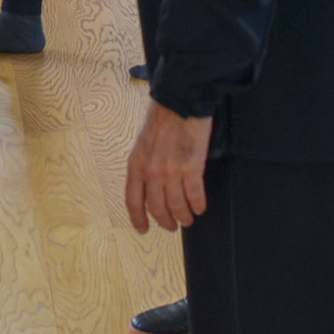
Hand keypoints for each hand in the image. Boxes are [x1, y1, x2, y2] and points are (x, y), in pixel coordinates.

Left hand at [124, 100, 212, 232]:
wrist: (179, 103)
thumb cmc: (162, 121)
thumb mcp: (143, 144)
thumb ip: (145, 165)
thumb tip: (151, 185)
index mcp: (136, 164)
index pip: (133, 199)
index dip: (138, 218)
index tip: (143, 229)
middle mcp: (151, 171)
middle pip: (157, 207)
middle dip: (165, 221)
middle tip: (172, 226)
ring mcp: (171, 170)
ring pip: (177, 206)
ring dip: (184, 217)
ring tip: (188, 219)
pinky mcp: (191, 167)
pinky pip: (195, 195)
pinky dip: (198, 205)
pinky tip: (200, 207)